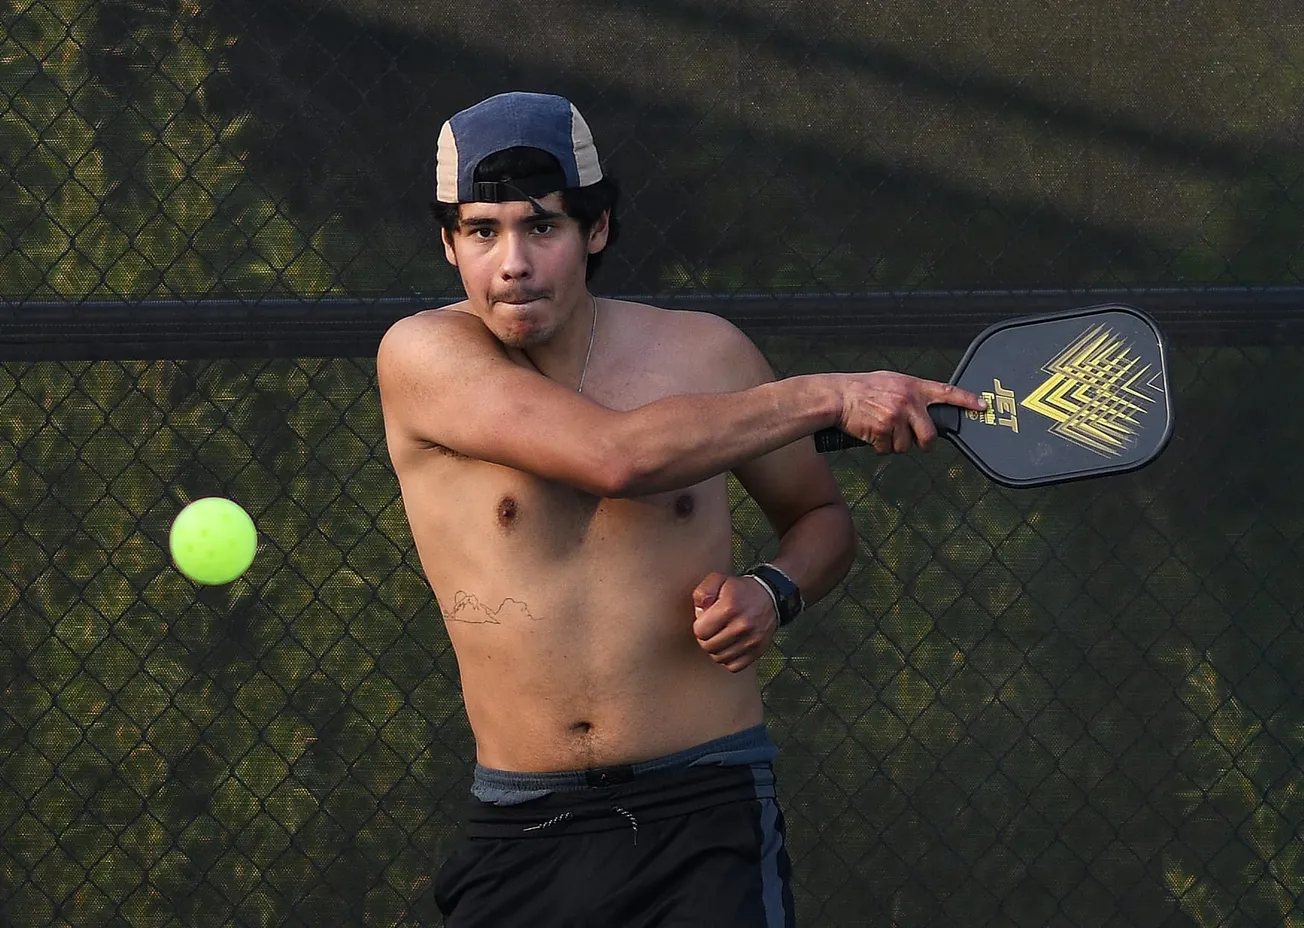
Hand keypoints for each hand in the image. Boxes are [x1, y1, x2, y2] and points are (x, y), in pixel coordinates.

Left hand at [691, 572, 778, 672]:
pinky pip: (734, 666)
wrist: (770, 596)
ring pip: (719, 658)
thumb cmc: (741, 590)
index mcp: (730, 607)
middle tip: (712, 628)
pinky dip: (728, 659)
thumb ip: (703, 592)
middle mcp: (742, 626)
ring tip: (720, 636)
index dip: (699, 626)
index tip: (706, 620)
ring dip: (716, 649)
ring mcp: (751, 640)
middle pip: (708, 647)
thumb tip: (699, 611)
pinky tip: (729, 646)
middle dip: (706, 638)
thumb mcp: (718, 580)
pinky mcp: (758, 651)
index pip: (700, 631)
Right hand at [837, 371, 985, 454]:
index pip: (946, 392)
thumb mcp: (891, 382)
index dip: (966, 400)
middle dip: (923, 443)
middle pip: (929, 435)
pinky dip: (879, 447)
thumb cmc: (861, 388)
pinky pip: (887, 450)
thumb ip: (910, 393)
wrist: (837, 396)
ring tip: (880, 430)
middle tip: (914, 441)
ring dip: (894, 444)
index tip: (982, 406)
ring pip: (906, 446)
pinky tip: (870, 434)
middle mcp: (908, 401)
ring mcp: (895, 417)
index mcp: (913, 387)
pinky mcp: (882, 431)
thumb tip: (923, 409)